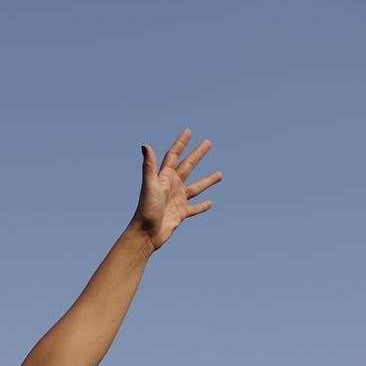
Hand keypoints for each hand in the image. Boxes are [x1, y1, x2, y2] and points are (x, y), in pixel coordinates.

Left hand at [131, 129, 221, 250]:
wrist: (145, 233)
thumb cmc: (146, 209)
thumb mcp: (150, 186)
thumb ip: (149, 166)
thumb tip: (145, 145)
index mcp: (164, 178)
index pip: (173, 156)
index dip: (181, 143)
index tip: (189, 131)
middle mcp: (171, 187)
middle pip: (187, 166)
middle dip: (197, 154)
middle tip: (208, 142)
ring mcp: (177, 200)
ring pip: (196, 188)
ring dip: (207, 181)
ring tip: (220, 174)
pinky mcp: (180, 214)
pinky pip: (194, 208)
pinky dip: (202, 206)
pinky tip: (210, 203)